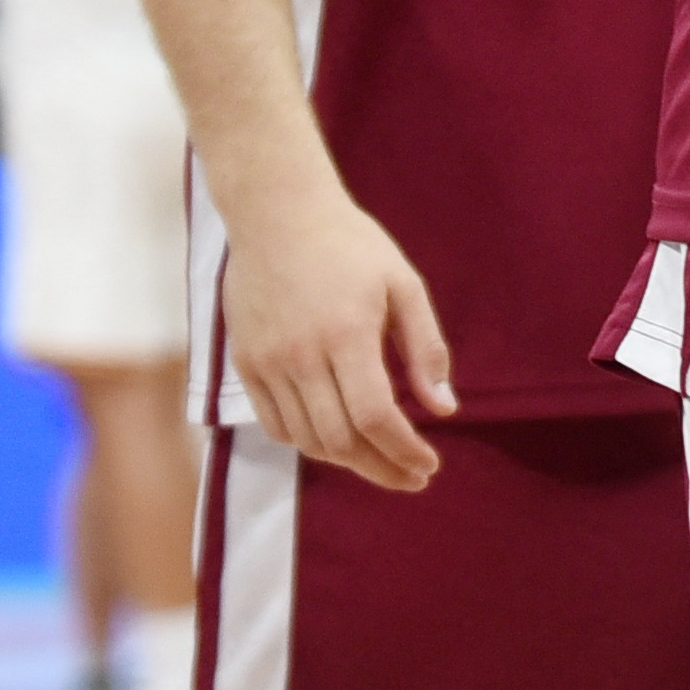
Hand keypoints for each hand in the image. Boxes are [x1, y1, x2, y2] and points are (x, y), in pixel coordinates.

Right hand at [213, 174, 455, 491]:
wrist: (276, 212)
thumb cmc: (350, 244)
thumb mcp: (403, 284)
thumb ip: (425, 348)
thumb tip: (444, 410)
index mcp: (347, 332)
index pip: (375, 417)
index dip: (404, 451)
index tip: (428, 465)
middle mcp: (301, 354)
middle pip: (340, 440)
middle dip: (381, 469)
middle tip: (412, 476)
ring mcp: (267, 361)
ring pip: (307, 440)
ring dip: (347, 461)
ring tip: (379, 460)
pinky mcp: (245, 363)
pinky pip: (274, 426)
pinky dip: (307, 444)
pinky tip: (335, 441)